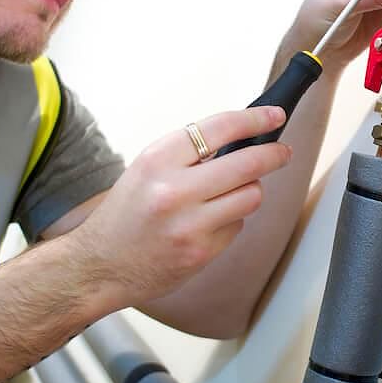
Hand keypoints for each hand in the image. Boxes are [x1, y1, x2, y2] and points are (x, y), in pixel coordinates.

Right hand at [72, 107, 291, 312]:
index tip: (274, 116)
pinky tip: (208, 224)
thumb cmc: (125, 215)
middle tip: (282, 152)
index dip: (255, 119)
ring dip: (249, 191)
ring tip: (231, 193)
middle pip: (248, 163)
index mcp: (157, 159)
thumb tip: (240, 139)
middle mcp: (174, 189)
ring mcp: (190, 223)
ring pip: (250, 195)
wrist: (99, 265)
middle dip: (273, 155)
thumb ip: (188, 154)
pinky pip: (237, 226)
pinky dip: (231, 221)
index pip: (220, 127)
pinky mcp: (201, 251)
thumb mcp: (146, 169)